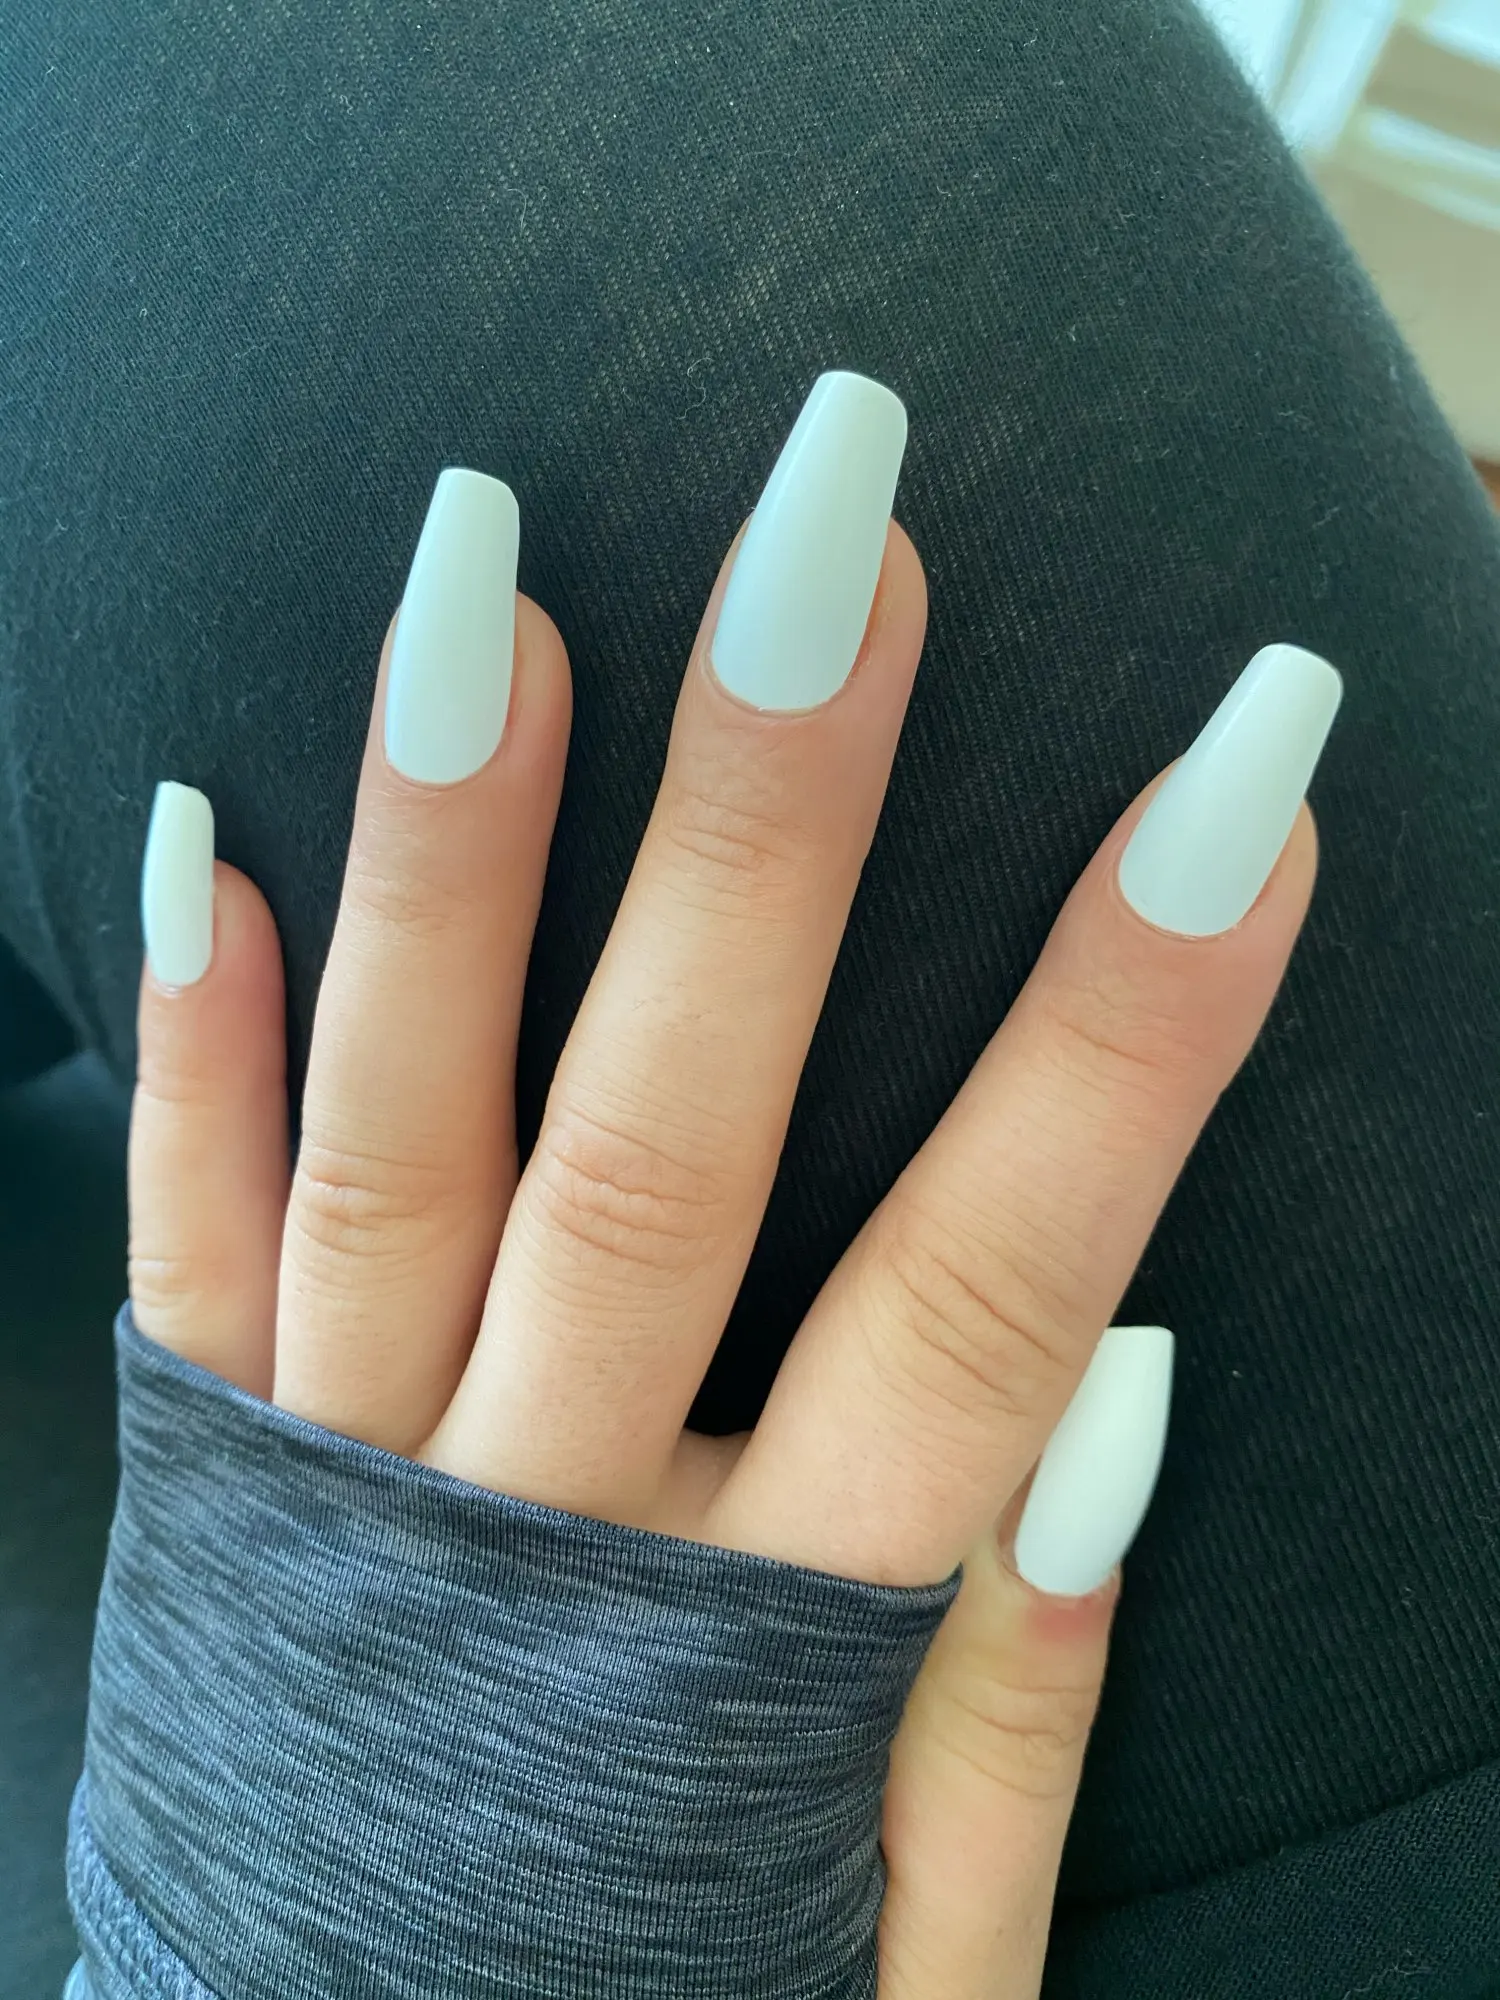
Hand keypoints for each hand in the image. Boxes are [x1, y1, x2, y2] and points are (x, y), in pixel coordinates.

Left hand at [129, 372, 1337, 1994]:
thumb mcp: (895, 1967)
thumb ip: (1011, 1698)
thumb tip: (1135, 1379)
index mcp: (751, 1653)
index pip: (984, 1292)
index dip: (1124, 1042)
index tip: (1247, 782)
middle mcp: (526, 1537)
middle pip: (664, 1142)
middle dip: (768, 825)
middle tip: (832, 524)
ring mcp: (332, 1497)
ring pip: (401, 1138)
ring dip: (446, 852)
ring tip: (484, 579)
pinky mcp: (196, 1492)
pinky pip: (182, 1248)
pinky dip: (189, 1050)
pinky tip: (193, 839)